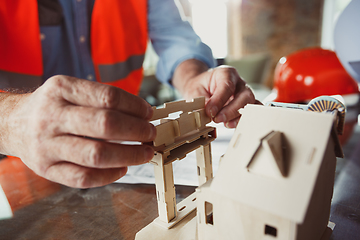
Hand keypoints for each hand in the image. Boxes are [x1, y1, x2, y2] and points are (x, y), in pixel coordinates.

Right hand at [0, 75, 155, 187]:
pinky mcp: (46, 169)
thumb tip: (141, 115)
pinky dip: (109, 175)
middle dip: (136, 131)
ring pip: (97, 154)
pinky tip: (123, 168)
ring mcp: (47, 145)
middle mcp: (51, 116)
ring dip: (129, 155)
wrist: (13, 124)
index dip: (135, 107)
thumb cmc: (52, 107)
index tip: (148, 113)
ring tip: (144, 152)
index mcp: (61, 89)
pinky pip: (83, 178)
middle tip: (150, 134)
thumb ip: (100, 99)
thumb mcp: (70, 91)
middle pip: (105, 125)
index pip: (108, 97)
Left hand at [172, 59, 259, 127]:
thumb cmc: (200, 87)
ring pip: (250, 105)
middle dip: (231, 110)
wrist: (202, 87)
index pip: (227, 86)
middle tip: (217, 119)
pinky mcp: (246, 105)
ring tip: (226, 124)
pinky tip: (232, 125)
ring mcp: (245, 94)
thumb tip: (209, 113)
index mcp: (226, 73)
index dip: (219, 101)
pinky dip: (243, 120)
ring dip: (239, 117)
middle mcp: (239, 82)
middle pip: (244, 95)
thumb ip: (202, 101)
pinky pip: (251, 113)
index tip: (210, 112)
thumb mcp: (196, 91)